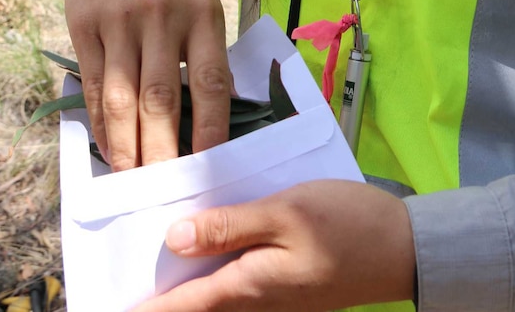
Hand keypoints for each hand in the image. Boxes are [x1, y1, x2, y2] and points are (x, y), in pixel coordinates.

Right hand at [65, 0, 230, 169]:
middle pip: (161, 98)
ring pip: (123, 99)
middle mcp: (161, 18)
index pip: (210, 80)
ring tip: (133, 179)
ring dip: (127, 147)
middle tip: (165, 188)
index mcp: (201, 12)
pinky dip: (102, 124)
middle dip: (163, 150)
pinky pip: (96, 87)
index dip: (211, 127)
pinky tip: (109, 148)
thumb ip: (208, 52)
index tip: (210, 165)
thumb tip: (216, 116)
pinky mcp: (86, 28)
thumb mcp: (201, 2)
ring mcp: (120, 23)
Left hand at [134, 180, 415, 311]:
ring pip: (216, 301)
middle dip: (162, 300)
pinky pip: (237, 292)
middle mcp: (254, 304)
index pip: (180, 308)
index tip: (110, 304)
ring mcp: (273, 303)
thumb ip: (231, 225)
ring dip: (187, 292)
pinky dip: (215, 280)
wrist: (404, 249)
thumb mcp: (287, 212)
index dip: (142, 310)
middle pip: (195, 309)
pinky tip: (210, 253)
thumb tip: (174, 239)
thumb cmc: (347, 225)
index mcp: (247, 287)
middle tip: (126, 282)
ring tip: (157, 269)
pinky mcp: (288, 293)